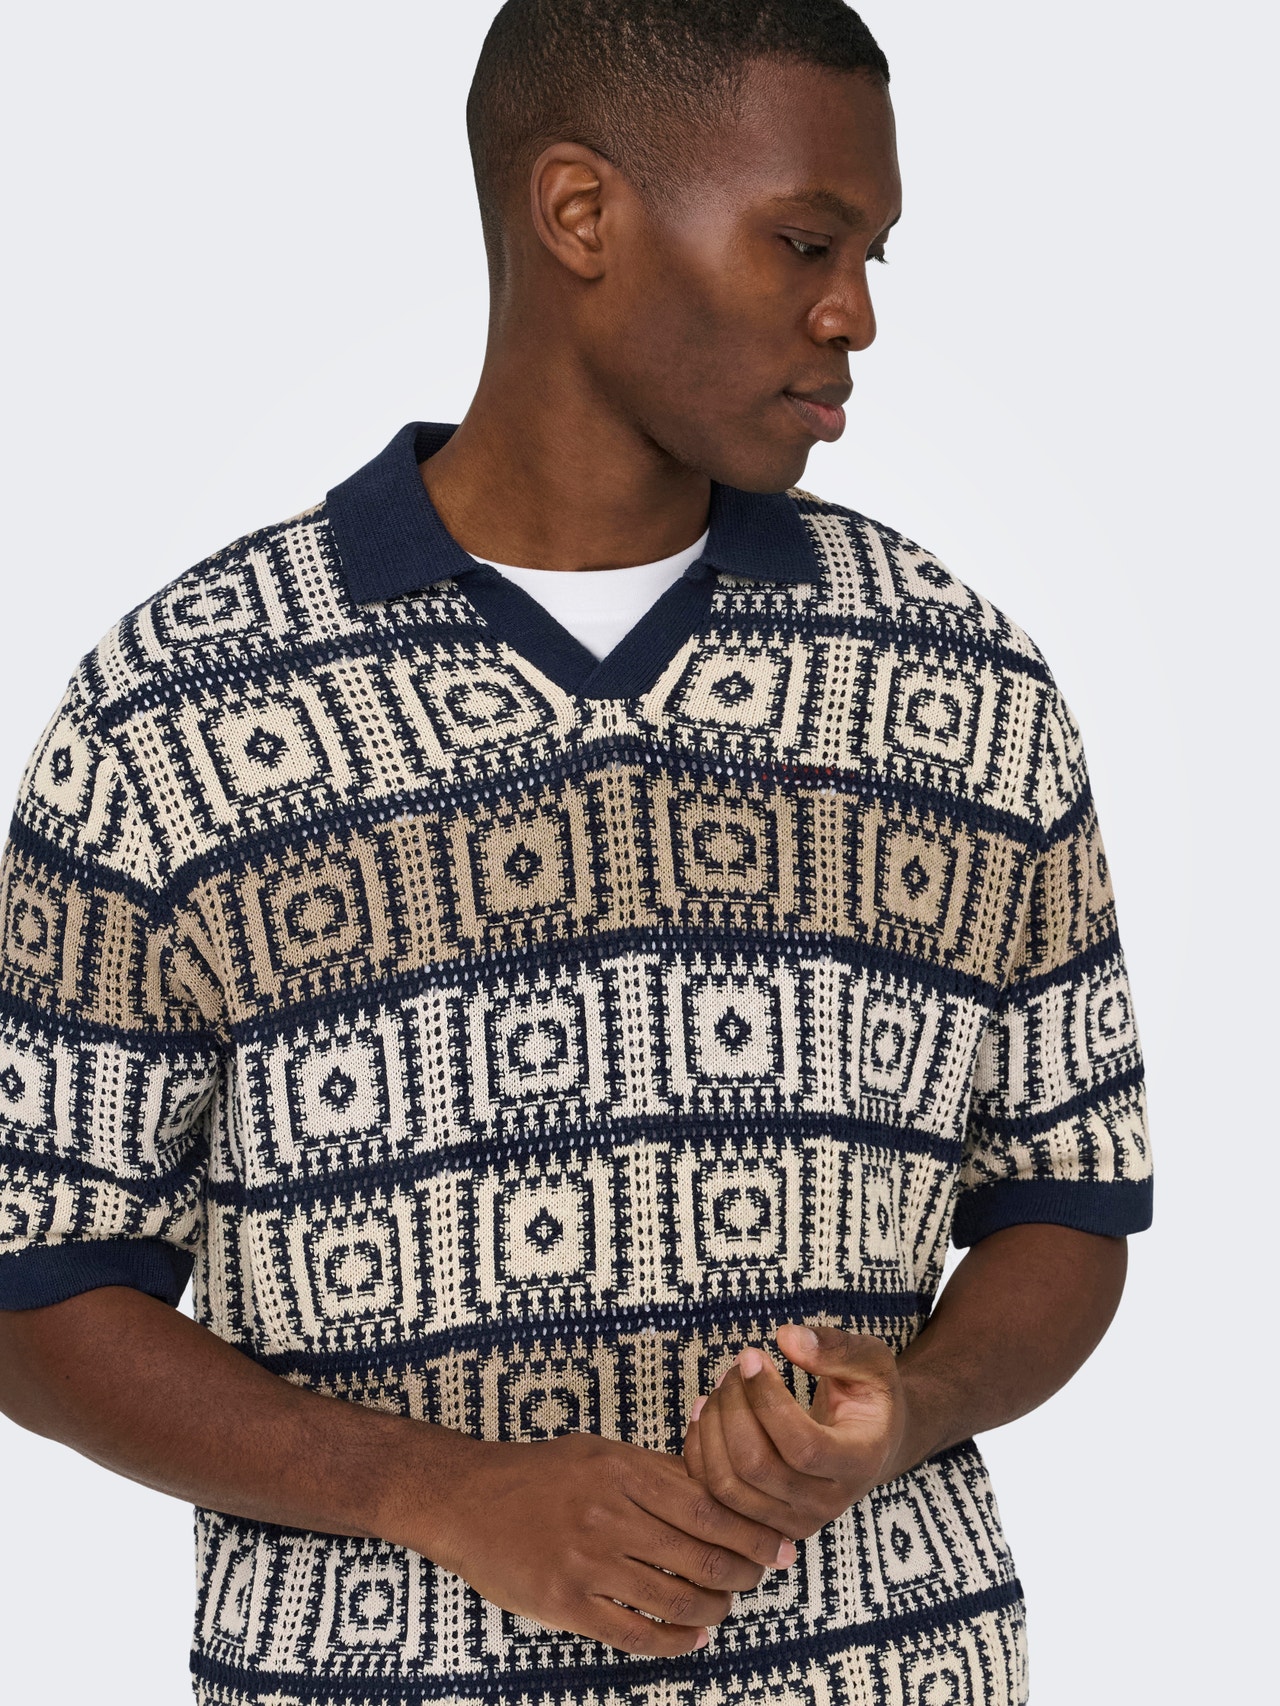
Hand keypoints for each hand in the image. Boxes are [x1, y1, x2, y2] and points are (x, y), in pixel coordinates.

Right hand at [404, 1431, 798, 1655]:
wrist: (465, 1500)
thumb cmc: (537, 1473)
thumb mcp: (597, 1453)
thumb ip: (653, 1473)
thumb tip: (715, 1492)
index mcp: (621, 1470)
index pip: (708, 1507)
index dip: (750, 1533)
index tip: (778, 1547)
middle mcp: (609, 1514)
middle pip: (701, 1556)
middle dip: (742, 1576)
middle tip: (758, 1580)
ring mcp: (588, 1562)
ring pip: (676, 1598)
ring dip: (713, 1611)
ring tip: (723, 1609)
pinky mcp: (567, 1603)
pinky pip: (636, 1633)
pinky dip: (674, 1641)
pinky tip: (690, 1638)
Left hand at [682, 1323, 907, 1539]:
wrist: (873, 1444)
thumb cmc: (869, 1397)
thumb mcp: (871, 1363)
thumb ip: (835, 1348)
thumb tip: (785, 1337)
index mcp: (858, 1464)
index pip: (802, 1445)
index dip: (766, 1398)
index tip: (750, 1355)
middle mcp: (826, 1504)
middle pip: (756, 1466)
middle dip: (733, 1407)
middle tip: (735, 1366)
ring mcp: (793, 1521)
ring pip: (728, 1487)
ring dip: (713, 1427)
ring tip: (721, 1386)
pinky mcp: (764, 1524)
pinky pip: (714, 1497)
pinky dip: (699, 1451)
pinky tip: (707, 1411)